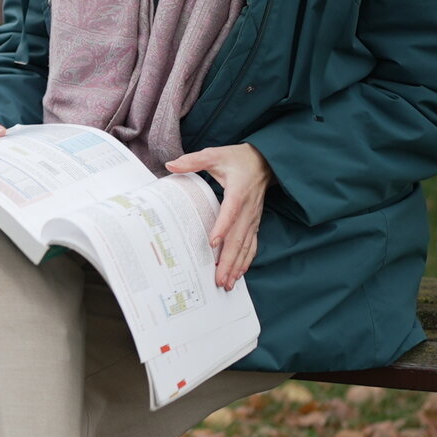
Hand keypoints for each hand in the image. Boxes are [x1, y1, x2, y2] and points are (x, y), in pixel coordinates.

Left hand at [164, 142, 270, 290]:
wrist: (265, 161)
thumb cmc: (237, 158)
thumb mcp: (215, 154)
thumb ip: (193, 160)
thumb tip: (171, 165)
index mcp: (239, 191)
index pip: (230, 212)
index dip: (222, 228)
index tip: (212, 243)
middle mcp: (248, 208)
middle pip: (239, 237)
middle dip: (229, 260)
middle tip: (219, 279)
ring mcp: (253, 217)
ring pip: (246, 245)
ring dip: (237, 265)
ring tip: (228, 283)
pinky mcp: (255, 222)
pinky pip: (252, 244)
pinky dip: (247, 259)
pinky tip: (240, 272)